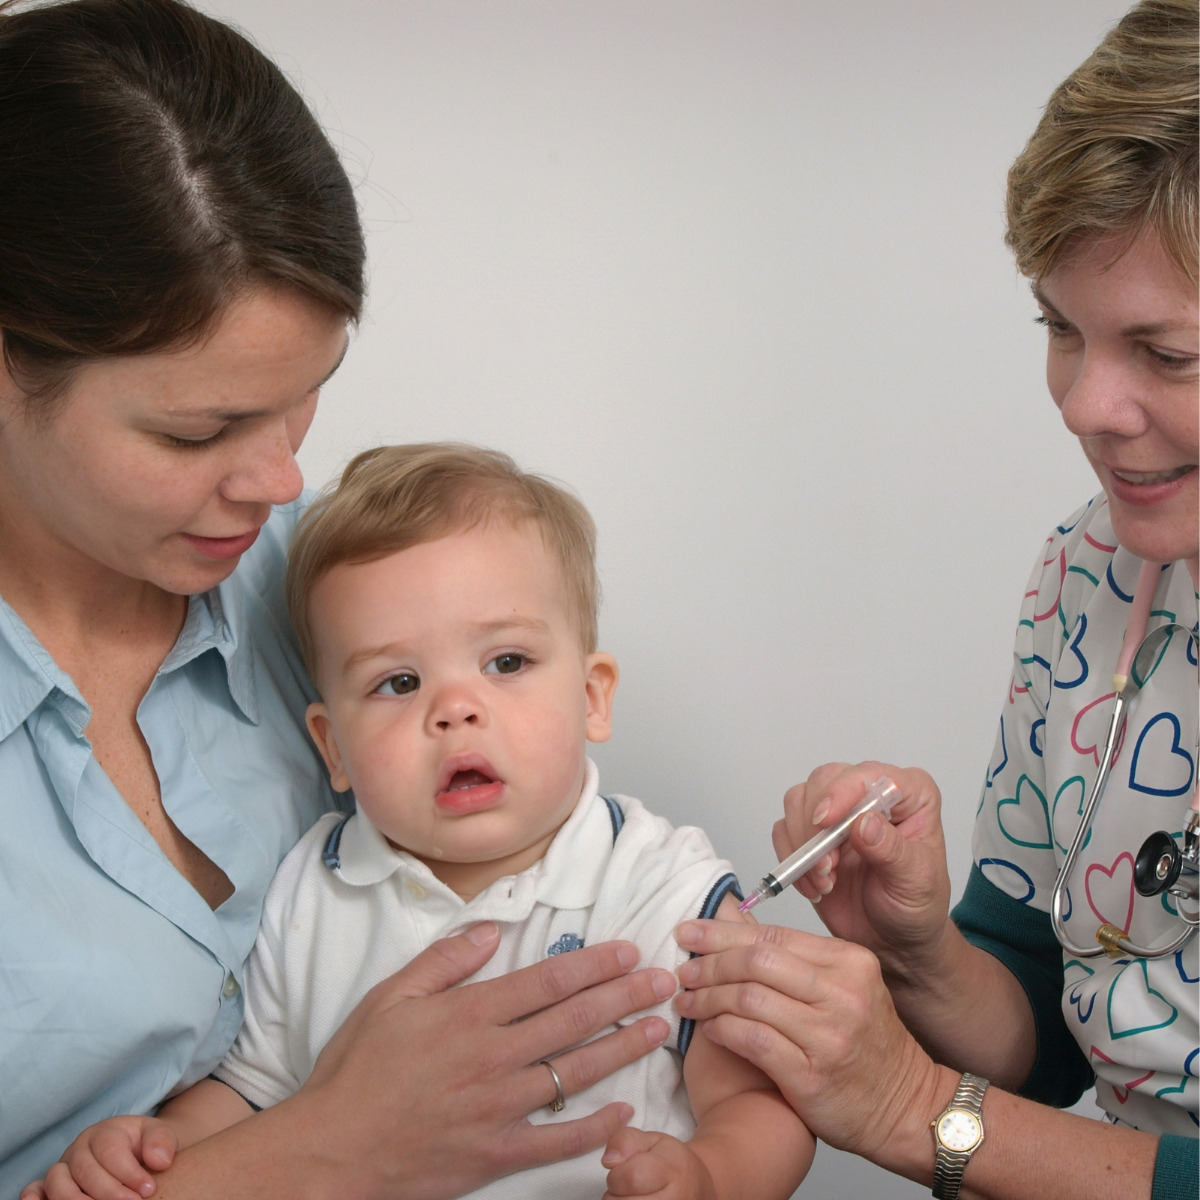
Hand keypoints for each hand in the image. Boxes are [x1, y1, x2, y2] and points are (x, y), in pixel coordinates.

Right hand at [20, 1116, 177, 1199]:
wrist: (135, 1152)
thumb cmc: (145, 1146)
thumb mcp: (159, 1136)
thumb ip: (161, 1141)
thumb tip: (159, 1160)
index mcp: (105, 1131)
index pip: (110, 1150)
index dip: (128, 1172)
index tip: (149, 1190)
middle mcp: (80, 1147)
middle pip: (85, 1169)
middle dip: (108, 1191)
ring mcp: (63, 1166)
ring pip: (57, 1182)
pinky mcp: (51, 1185)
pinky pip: (35, 1189)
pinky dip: (33, 1197)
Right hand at [293, 923, 676, 1199]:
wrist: (330, 1151)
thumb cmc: (356, 1071)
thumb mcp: (390, 997)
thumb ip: (445, 961)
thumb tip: (491, 931)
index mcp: (469, 1014)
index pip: (548, 980)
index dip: (595, 964)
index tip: (627, 952)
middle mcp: (493, 1057)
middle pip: (574, 1020)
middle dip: (625, 996)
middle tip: (663, 981)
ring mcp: (499, 1108)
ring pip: (576, 1072)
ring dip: (622, 1048)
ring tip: (657, 1029)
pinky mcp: (497, 1154)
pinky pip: (558, 1140)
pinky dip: (595, 1128)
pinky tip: (625, 1112)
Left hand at [601, 1128, 714, 1199]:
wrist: (697, 1188)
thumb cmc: (669, 1162)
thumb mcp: (650, 1141)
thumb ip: (625, 1141)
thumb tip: (609, 1160)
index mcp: (672, 1170)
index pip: (631, 1178)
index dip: (617, 1175)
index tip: (622, 1171)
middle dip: (615, 1195)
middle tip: (628, 1188)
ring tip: (634, 1198)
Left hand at [673, 920, 942, 1163]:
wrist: (905, 1107)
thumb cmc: (866, 1045)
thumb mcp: (845, 987)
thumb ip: (793, 959)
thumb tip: (728, 926)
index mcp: (849, 961)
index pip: (772, 935)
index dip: (722, 932)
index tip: (689, 933)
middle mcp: (843, 993)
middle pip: (756, 962)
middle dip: (709, 963)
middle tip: (683, 970)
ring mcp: (828, 1035)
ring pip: (748, 999)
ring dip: (708, 998)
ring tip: (687, 1001)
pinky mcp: (811, 1075)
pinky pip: (751, 1040)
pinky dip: (721, 1030)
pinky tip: (708, 1029)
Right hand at [775, 762, 951, 975]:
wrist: (894, 943)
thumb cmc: (916, 909)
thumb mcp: (916, 883)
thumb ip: (892, 851)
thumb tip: (863, 823)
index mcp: (909, 795)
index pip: (868, 774)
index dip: (843, 791)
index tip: (825, 821)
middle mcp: (870, 795)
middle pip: (825, 780)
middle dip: (817, 825)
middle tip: (826, 866)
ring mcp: (838, 813)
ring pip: (799, 801)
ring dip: (803, 845)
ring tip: (825, 880)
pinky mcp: (811, 834)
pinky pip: (783, 829)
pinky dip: (792, 859)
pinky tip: (815, 885)